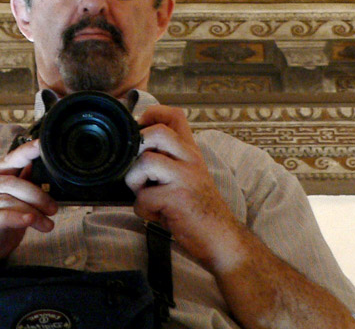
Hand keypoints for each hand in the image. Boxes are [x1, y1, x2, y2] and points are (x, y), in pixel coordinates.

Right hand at [0, 138, 57, 286]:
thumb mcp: (11, 213)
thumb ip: (21, 192)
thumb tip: (35, 169)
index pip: (9, 161)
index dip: (26, 151)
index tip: (42, 145)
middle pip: (12, 183)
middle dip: (37, 195)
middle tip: (53, 209)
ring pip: (6, 200)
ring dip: (31, 211)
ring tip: (47, 224)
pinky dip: (14, 217)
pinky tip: (28, 221)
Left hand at [125, 105, 242, 269]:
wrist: (222, 239)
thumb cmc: (198, 210)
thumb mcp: (188, 177)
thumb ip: (168, 160)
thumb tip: (133, 151)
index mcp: (191, 152)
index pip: (175, 115)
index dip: (152, 114)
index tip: (141, 130)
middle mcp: (191, 159)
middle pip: (158, 132)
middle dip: (138, 150)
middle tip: (140, 171)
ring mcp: (186, 177)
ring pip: (145, 162)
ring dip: (135, 182)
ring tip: (147, 195)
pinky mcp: (178, 199)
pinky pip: (144, 197)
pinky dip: (144, 210)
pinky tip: (158, 215)